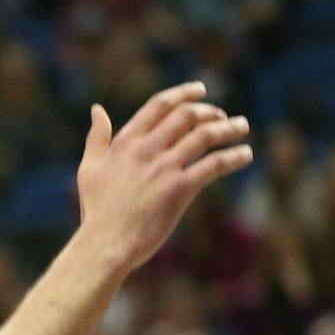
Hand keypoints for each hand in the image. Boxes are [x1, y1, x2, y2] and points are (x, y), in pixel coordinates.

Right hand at [75, 82, 251, 271]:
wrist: (105, 243)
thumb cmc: (97, 210)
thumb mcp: (89, 168)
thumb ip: (96, 138)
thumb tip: (97, 109)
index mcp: (125, 142)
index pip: (160, 105)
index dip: (184, 94)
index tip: (201, 91)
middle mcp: (146, 149)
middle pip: (187, 115)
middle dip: (210, 111)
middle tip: (223, 117)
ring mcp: (164, 168)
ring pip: (205, 135)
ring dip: (229, 128)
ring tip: (242, 127)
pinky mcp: (180, 188)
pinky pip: (215, 164)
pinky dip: (234, 157)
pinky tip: (245, 155)